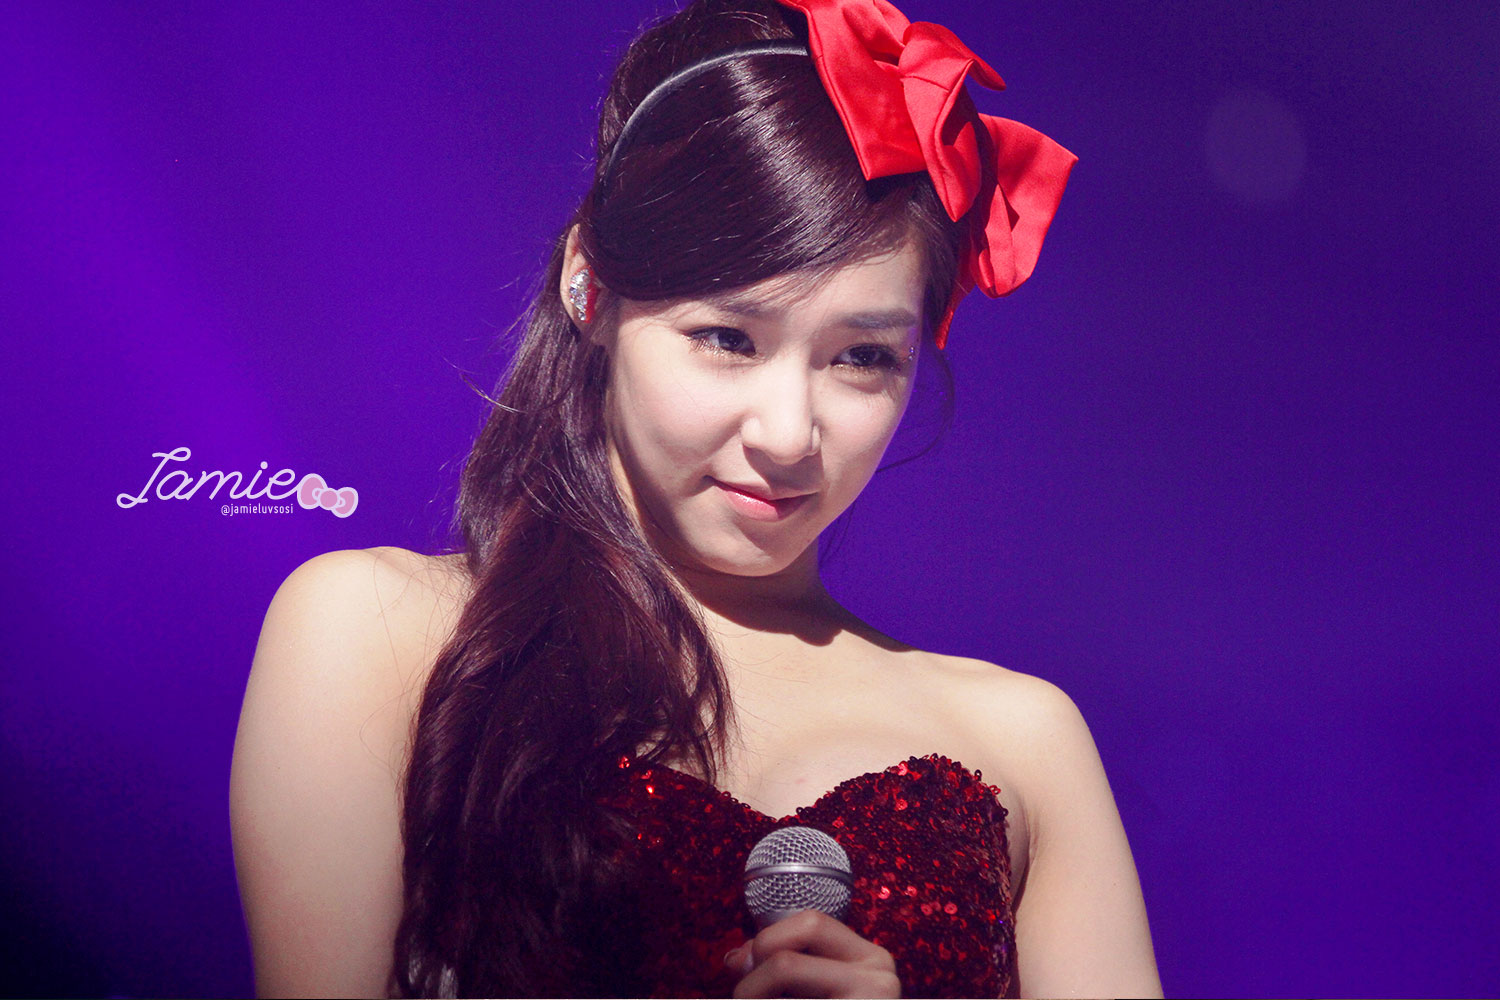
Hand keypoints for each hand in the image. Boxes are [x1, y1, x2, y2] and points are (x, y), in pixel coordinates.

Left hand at [723, 909, 900, 997]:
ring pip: (785, 966)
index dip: (767, 938)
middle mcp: (880, 974)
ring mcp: (873, 997)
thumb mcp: (816, 994)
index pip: (811, 922)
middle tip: (744, 996)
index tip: (740, 966)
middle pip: (800, 936)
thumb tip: (736, 958)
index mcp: (872, 960)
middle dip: (758, 965)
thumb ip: (788, 971)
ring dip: (752, 992)